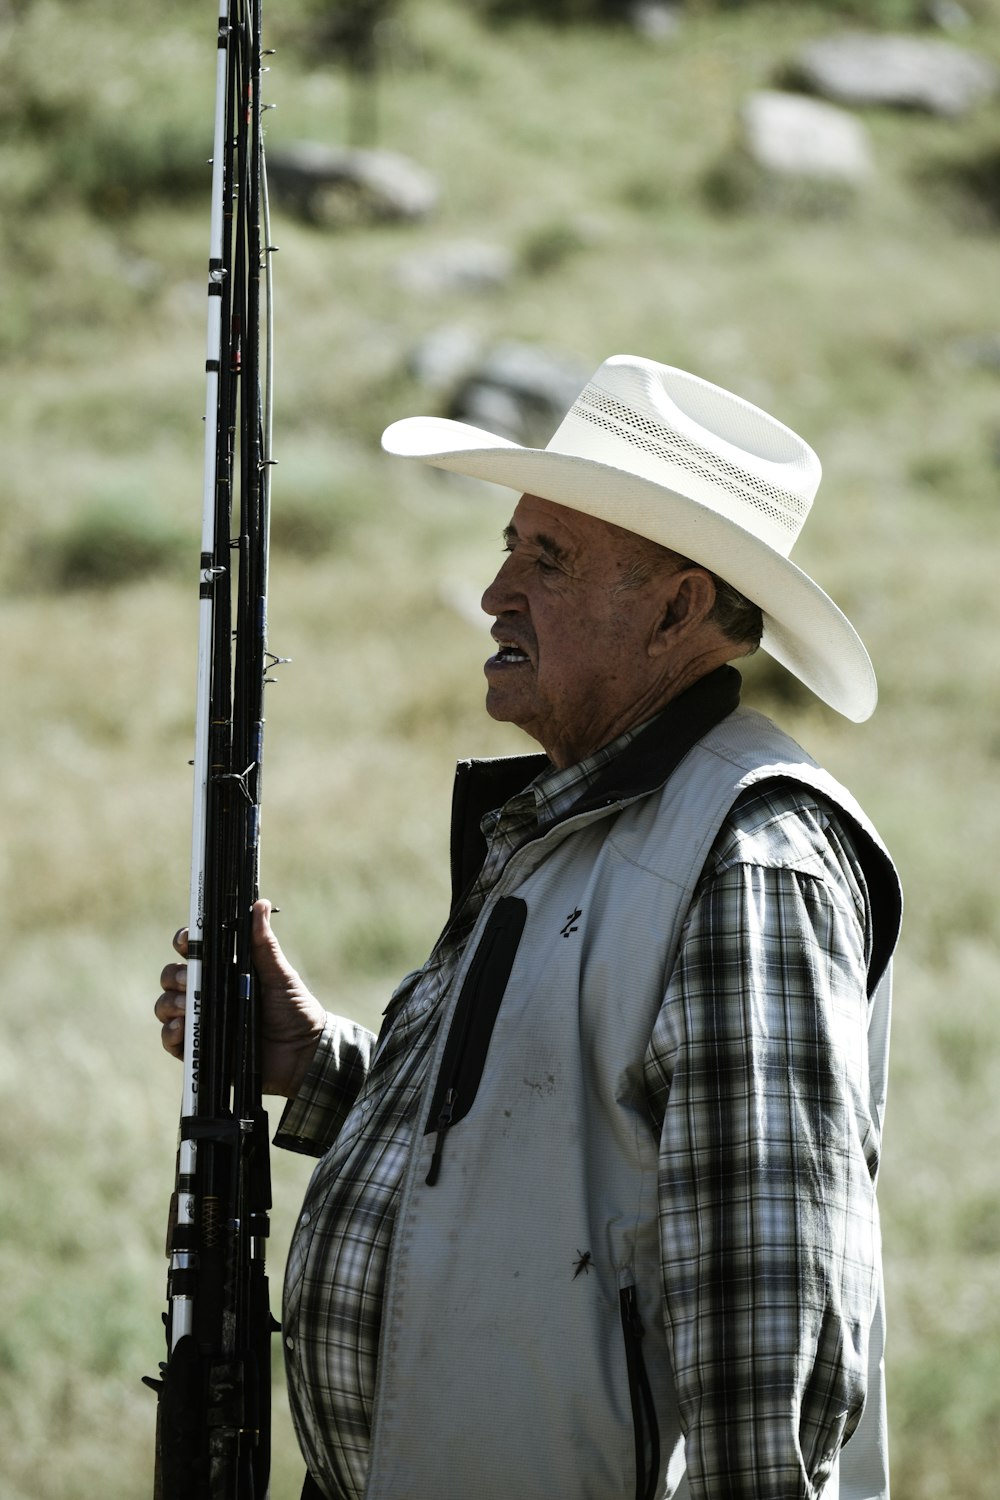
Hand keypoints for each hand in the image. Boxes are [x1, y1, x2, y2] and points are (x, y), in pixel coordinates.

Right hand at [155, 899, 326, 1097]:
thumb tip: (261, 903)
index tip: (186, 942)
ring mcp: (202, 1020)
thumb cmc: (295, 1010)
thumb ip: (265, 944)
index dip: (184, 943)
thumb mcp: (281, 975)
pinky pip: (171, 1040)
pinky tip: (183, 1028)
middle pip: (172, 976)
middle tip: (191, 981)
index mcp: (225, 970)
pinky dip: (171, 1033)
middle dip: (175, 976)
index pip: (193, 951)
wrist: (303, 1055)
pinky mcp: (200, 1049)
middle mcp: (209, 993)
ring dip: (170, 1003)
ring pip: (166, 1005)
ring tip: (189, 1007)